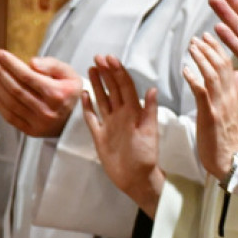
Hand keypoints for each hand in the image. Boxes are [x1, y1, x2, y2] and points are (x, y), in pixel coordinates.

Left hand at [0, 51, 81, 136]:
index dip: (11, 64)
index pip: (28, 76)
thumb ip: (52, 65)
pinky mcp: (31, 131)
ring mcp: (38, 122)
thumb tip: (31, 63)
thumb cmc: (70, 93)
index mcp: (58, 94)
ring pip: (11, 102)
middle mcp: (47, 109)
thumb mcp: (70, 74)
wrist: (75, 120)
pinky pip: (10, 116)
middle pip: (16, 88)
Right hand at [82, 55, 163, 216]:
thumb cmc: (146, 157)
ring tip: (91, 69)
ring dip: (97, 84)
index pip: (125, 87)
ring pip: (102, 99)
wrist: (137, 179)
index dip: (118, 72)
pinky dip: (88, 107)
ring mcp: (110, 124)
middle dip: (106, 73)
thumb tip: (153, 90)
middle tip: (98, 57)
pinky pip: (92, 118)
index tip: (110, 59)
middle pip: (112, 89)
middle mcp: (121, 115)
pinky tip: (84, 95)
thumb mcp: (150, 133)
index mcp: (133, 112)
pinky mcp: (100, 136)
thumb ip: (149, 111)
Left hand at [183, 34, 237, 182]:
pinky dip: (194, 79)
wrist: (228, 160)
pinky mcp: (210, 115)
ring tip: (192, 47)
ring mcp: (220, 105)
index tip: (209, 37)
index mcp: (234, 95)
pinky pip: (203, 93)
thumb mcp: (233, 110)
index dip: (219, 49)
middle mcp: (229, 97)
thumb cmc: (226, 137)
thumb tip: (235, 73)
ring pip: (213, 75)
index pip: (229, 65)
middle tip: (198, 37)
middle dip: (210, 49)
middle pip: (222, 66)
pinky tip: (186, 70)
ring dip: (202, 59)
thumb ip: (234, 90)